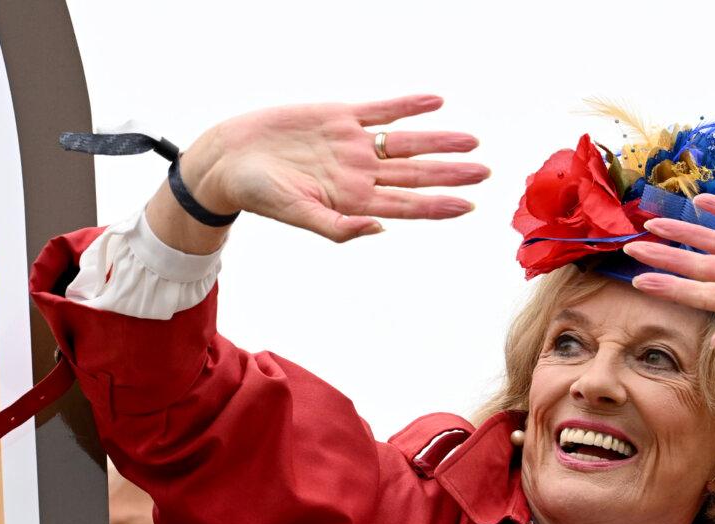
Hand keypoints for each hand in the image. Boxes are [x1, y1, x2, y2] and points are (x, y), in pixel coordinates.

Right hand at [176, 95, 488, 242]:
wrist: (229, 159)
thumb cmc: (259, 194)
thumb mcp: (299, 215)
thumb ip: (338, 228)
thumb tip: (379, 229)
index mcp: (355, 201)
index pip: (408, 205)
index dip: (439, 205)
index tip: (469, 204)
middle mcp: (360, 173)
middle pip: (416, 174)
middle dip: (451, 172)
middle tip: (485, 171)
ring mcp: (352, 145)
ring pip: (406, 142)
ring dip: (439, 139)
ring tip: (471, 140)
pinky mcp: (338, 117)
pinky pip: (381, 111)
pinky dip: (407, 106)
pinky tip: (435, 102)